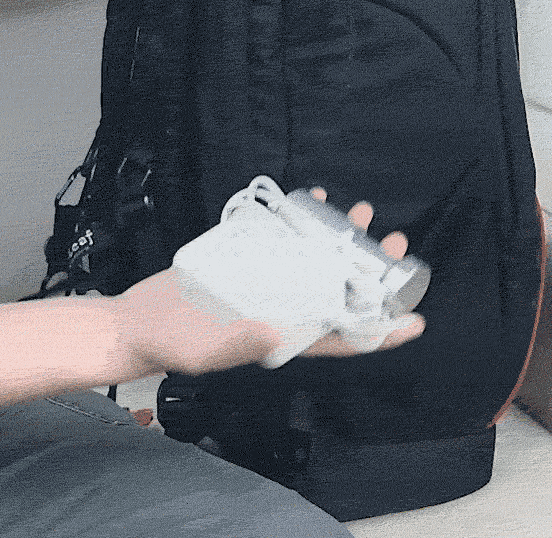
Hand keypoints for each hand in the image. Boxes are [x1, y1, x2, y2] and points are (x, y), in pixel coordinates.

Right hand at [115, 189, 425, 376]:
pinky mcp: (246, 262)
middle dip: (372, 271)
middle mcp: (284, 311)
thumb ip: (241, 342)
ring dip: (342, 238)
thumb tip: (274, 331)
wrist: (137, 321)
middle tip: (394, 242)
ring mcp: (267, 285)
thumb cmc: (173, 345)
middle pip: (340, 292)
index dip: (382, 332)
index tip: (415, 319)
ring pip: (317, 262)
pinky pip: (283, 240)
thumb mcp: (207, 351)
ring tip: (360, 212)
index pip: (344, 339)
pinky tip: (314, 200)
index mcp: (286, 339)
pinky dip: (301, 221)